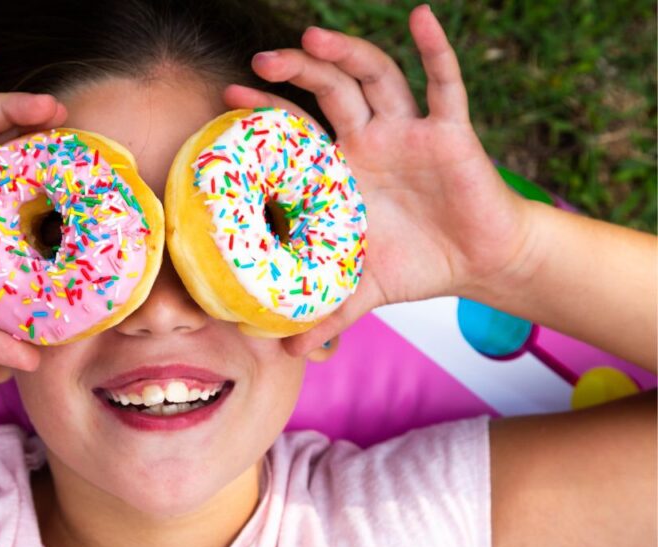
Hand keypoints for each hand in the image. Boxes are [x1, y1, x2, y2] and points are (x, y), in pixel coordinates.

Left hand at [224, 4, 533, 356]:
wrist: (478, 262)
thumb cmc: (416, 264)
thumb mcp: (361, 290)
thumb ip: (323, 314)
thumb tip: (283, 354)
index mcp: (342, 172)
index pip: (296, 133)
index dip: (265, 115)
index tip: (227, 98)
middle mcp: (369, 142)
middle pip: (328, 92)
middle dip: (296, 72)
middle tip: (261, 61)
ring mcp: (407, 132)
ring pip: (374, 78)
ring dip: (347, 54)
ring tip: (314, 37)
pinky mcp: (450, 132)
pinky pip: (444, 83)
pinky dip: (436, 50)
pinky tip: (422, 17)